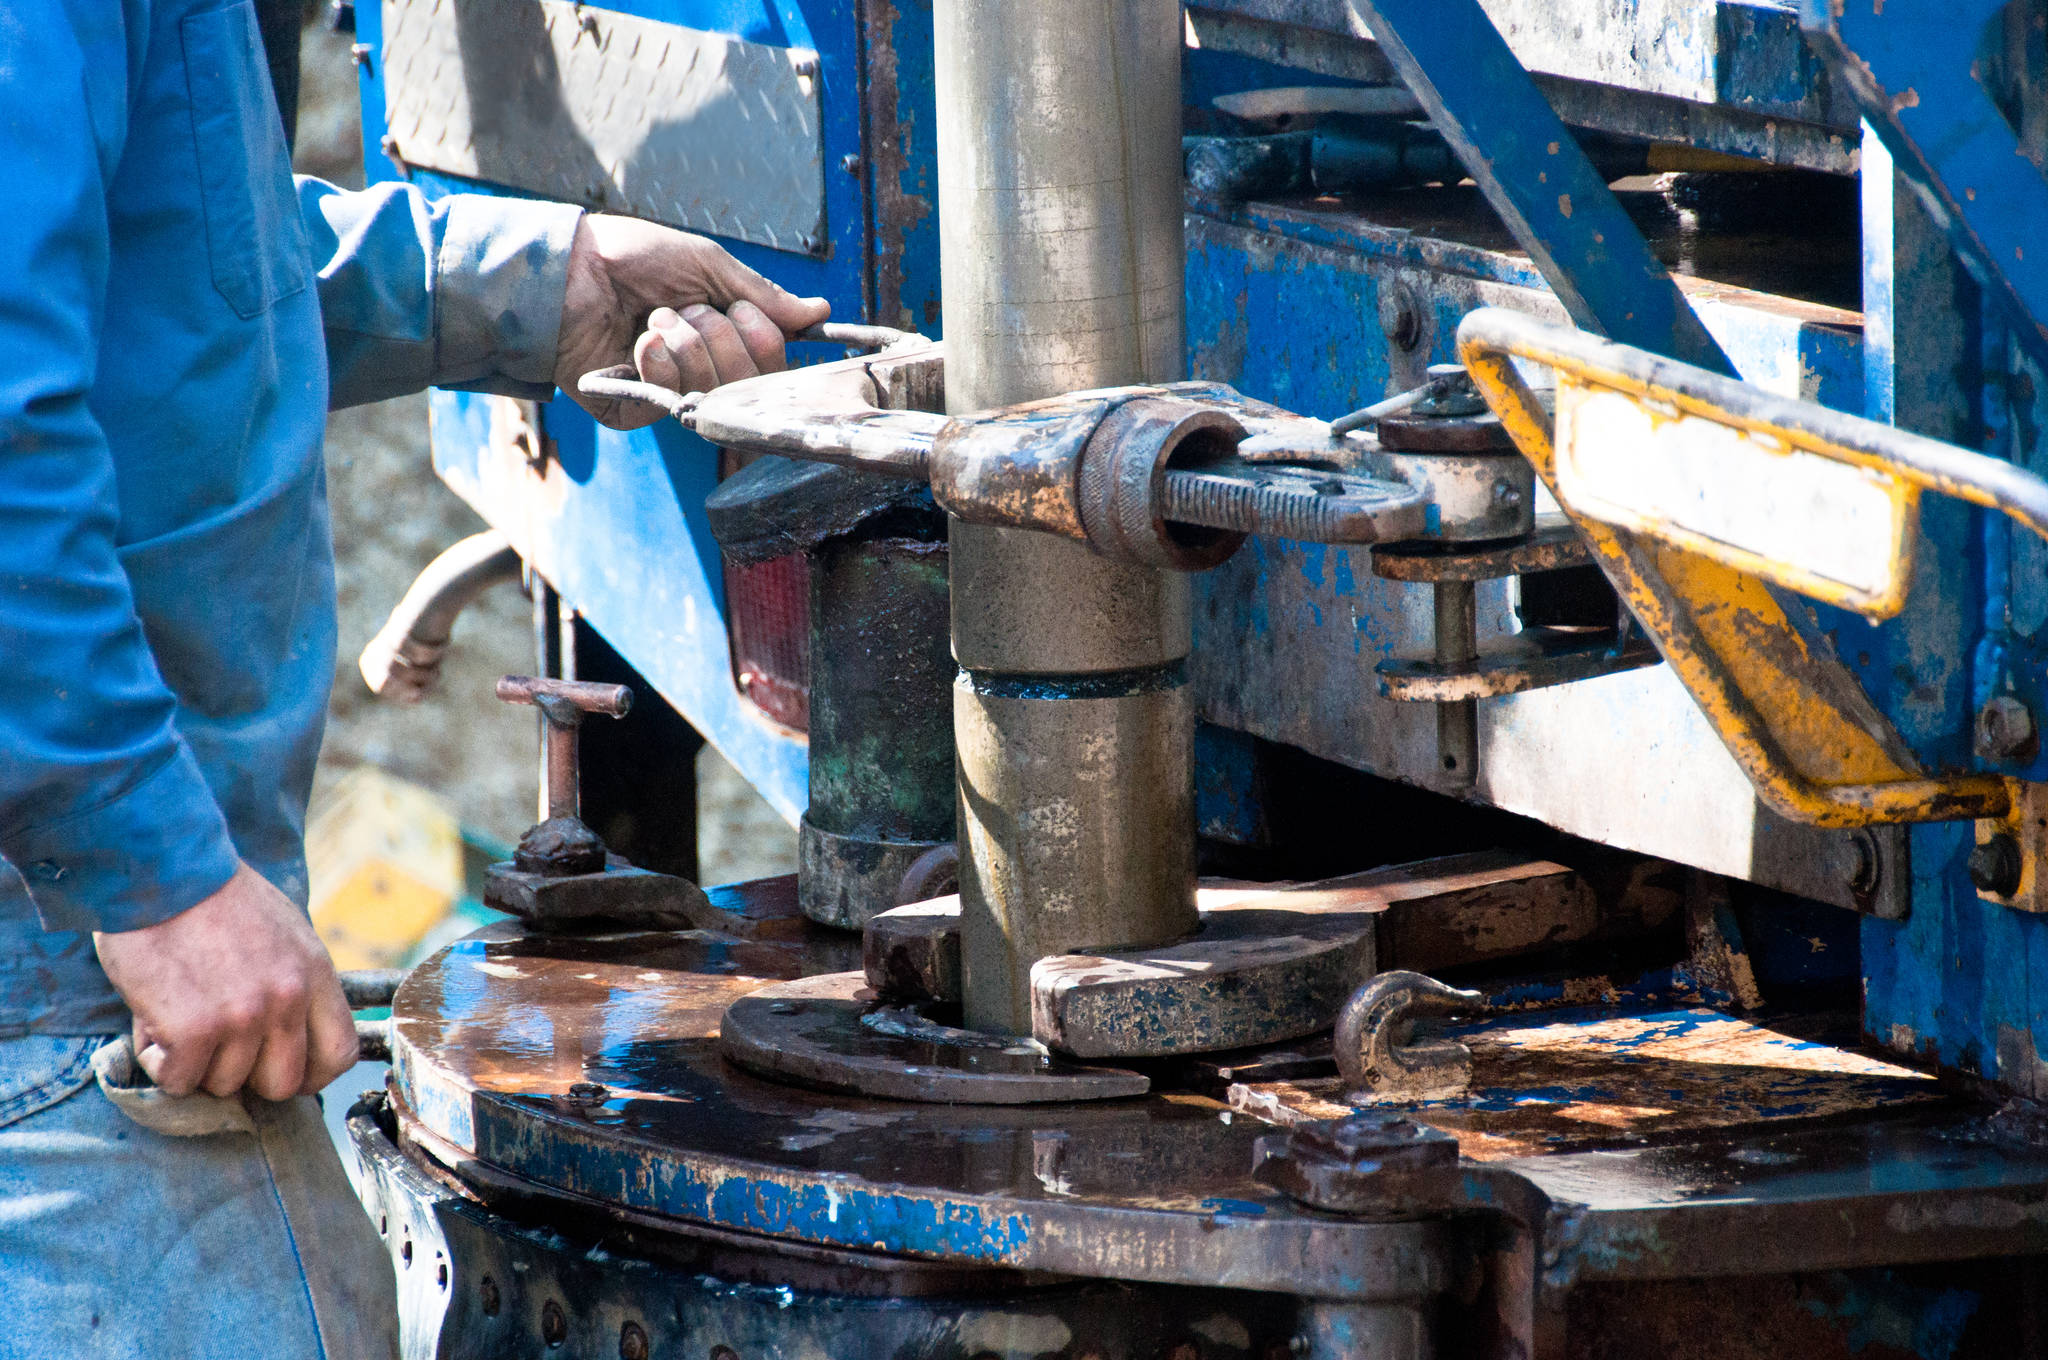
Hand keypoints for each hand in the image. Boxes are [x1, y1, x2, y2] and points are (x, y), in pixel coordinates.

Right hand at [94, 863, 358, 1100]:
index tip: (278, 1069)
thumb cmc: (217, 898)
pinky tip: (155, 1023)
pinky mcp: (193, 1028)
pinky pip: (177, 1079)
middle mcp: (287, 998)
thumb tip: (291, 1037)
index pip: (339, 1055)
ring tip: (180, 1014)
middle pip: (281, 1084)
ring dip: (195, 1062)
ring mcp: (243, 1015)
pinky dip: (159, 1062)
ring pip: (223, 1084)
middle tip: (217, 1045)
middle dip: (246, 1075)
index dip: (309, 1076)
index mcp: (315, 974)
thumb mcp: (286, 932)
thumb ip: (294, 983)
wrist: (164, 871)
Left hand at [556, 214, 830, 428]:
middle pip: (751, 380)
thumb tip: (819, 313)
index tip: (738, 307)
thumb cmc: (631, 258)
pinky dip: (660, 361)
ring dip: (687, 343)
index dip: (763, 336)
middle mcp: (703, 367)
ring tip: (653, 320)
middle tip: (686, 310)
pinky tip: (638, 341)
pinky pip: (676, 400)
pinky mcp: (638, 410)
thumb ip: (763, 295)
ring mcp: (671, 391)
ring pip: (715, 389)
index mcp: (723, 334)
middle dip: (721, 337)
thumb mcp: (708, 265)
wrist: (568, 270)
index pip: (773, 359)